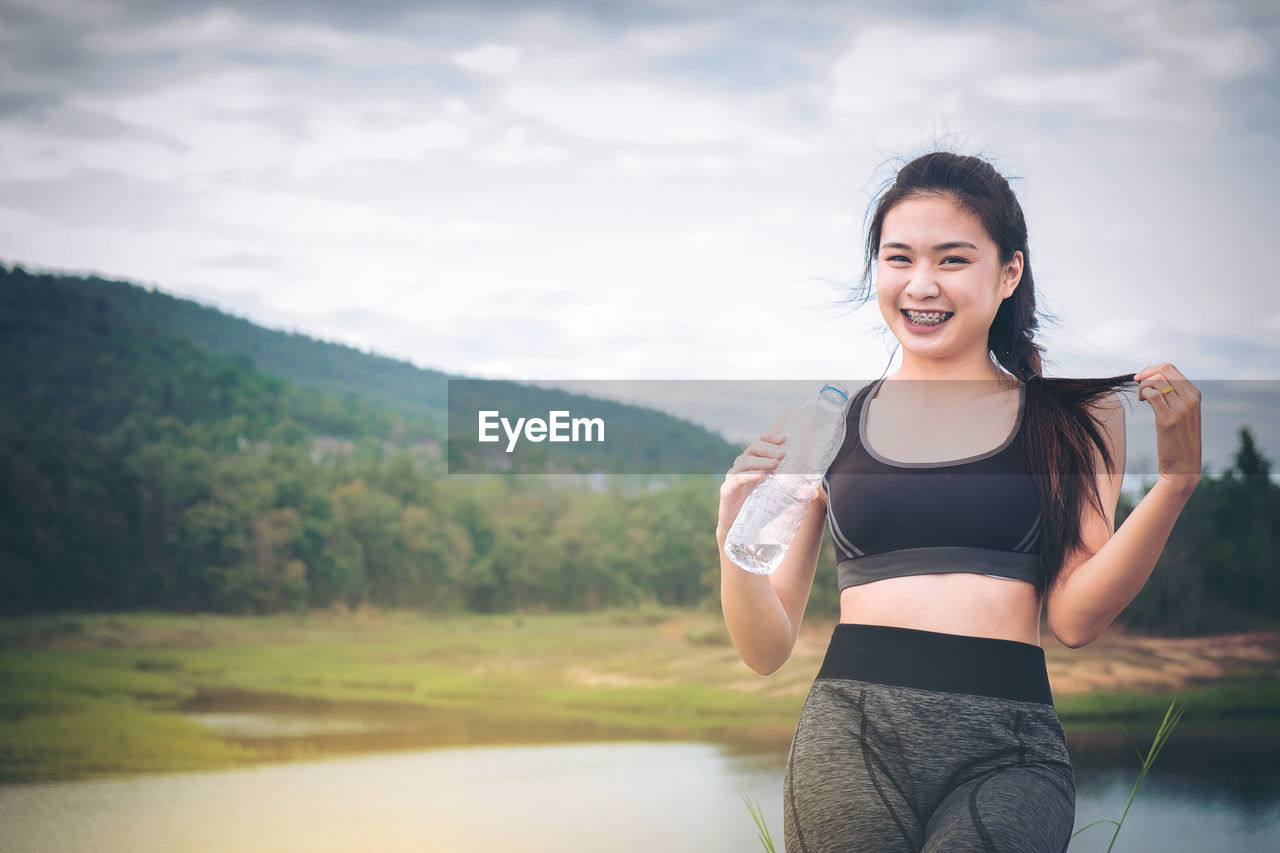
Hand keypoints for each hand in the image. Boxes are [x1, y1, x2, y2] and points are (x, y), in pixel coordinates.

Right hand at [717, 430, 785, 540]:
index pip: (760, 441)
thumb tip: (813, 493)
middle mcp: (743, 466)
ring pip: (745, 461)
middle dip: (768, 448)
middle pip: (753, 448)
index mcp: (755, 462)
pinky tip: (761, 475)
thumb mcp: (778, 496)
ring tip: (775, 464)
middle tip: (783, 454)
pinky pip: (737, 479)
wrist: (740, 529)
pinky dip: (749, 475)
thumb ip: (794, 493)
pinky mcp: (728, 489)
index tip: (784, 438)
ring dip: (761, 461)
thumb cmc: (759, 507)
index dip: (770, 437)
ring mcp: (734, 477)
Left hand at [1134, 363, 1201, 492]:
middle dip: (1145, 374)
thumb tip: (1152, 379)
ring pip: (1156, 381)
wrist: (1183, 466)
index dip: (1151, 369)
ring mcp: (1181, 409)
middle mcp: (1191, 399)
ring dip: (1142, 386)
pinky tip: (1142, 402)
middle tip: (1137, 385)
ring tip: (1141, 398)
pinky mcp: (1168, 420)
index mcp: (1194, 394)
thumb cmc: (1178, 439)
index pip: (1171, 369)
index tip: (1141, 378)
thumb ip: (1173, 396)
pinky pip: (1152, 395)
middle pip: (1164, 370)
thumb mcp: (1182, 414)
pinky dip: (1143, 394)